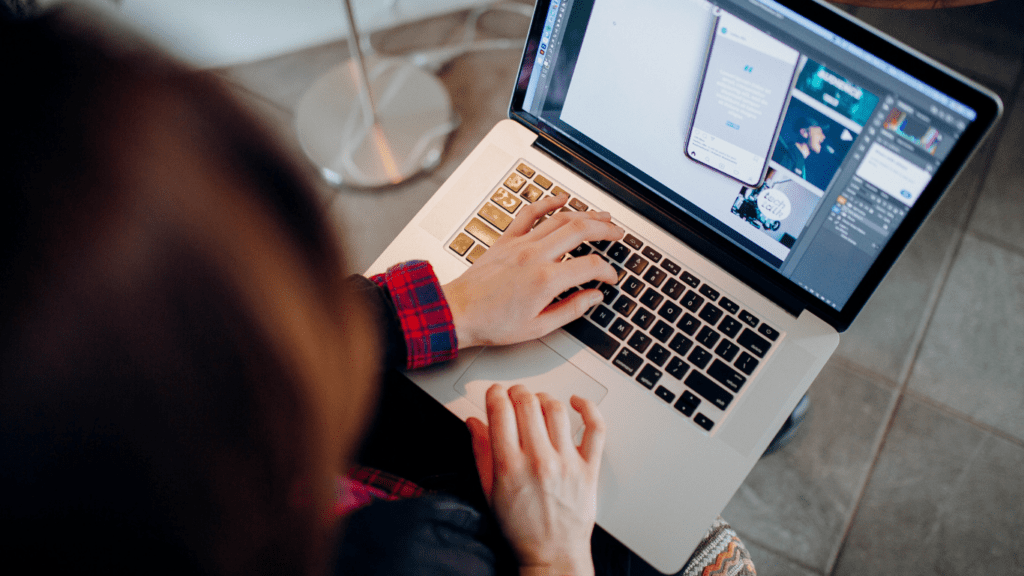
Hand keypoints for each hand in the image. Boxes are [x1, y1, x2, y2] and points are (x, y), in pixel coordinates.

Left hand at [442, 194, 622, 348]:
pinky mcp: (506, 240)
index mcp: (545, 280)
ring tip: (602, 216)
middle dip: (605, 229)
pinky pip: (530, 213)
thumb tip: (593, 297)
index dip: (607, 271)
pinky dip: (547, 202)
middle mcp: (535, 256)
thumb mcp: (538, 328)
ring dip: (585, 214)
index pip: (590, 265)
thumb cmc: (492, 323)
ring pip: (560, 218)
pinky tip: (561, 199)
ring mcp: (520, 244)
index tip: (609, 278)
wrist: (457, 312)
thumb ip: (571, 310)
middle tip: (618, 233)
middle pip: (580, 230)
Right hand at [467, 384, 605, 575]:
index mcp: (510, 466)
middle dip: (517, 392)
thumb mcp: (489, 492)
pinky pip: (595, 429)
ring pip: (556, 409)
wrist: (552, 554)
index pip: (500, 411)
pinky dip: (588, 408)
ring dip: (543, 398)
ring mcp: (567, 463)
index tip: (495, 393)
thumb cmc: (520, 528)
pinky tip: (577, 402)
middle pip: (527, 404)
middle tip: (513, 395)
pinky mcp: (589, 468)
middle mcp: (539, 461)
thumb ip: (481, 452)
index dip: (495, 394)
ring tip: (537, 403)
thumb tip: (474, 423)